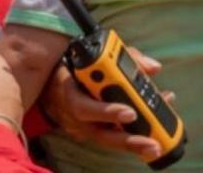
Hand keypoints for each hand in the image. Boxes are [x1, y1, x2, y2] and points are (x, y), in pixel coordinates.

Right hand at [40, 48, 173, 157]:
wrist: (47, 81)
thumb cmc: (72, 65)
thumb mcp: (90, 55)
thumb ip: (123, 58)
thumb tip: (153, 68)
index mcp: (67, 90)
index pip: (82, 105)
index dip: (106, 112)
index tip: (130, 113)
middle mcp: (71, 114)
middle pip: (98, 132)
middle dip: (127, 138)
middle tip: (151, 142)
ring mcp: (78, 126)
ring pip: (105, 139)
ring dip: (132, 144)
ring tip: (155, 147)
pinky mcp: (87, 132)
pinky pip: (109, 137)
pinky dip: (130, 137)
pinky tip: (150, 137)